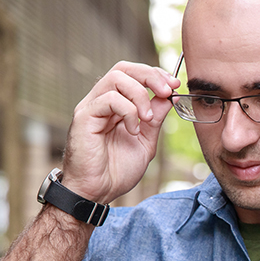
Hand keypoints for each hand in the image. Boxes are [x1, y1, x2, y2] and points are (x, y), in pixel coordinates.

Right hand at [62, 62, 179, 203]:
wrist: (98, 191)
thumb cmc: (117, 170)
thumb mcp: (146, 141)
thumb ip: (155, 119)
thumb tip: (169, 97)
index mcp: (116, 105)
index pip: (133, 75)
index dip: (155, 75)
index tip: (174, 85)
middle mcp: (102, 101)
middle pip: (124, 68)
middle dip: (151, 75)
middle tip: (167, 90)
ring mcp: (92, 107)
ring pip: (116, 78)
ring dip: (140, 95)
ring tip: (147, 119)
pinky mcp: (84, 117)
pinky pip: (109, 99)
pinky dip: (128, 111)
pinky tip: (133, 130)